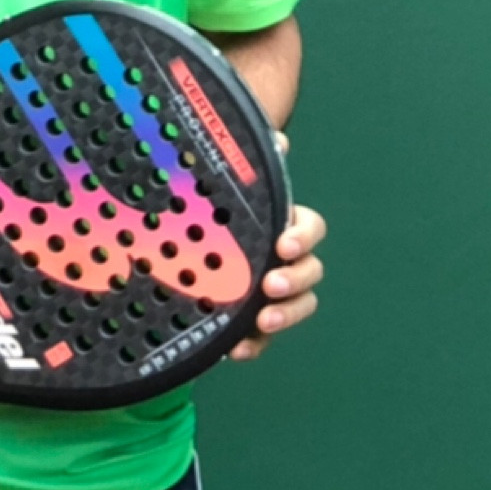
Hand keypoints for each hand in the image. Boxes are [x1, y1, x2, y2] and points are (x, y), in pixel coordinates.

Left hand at [229, 137, 325, 360]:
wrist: (179, 245)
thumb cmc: (211, 212)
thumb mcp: (223, 186)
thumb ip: (248, 164)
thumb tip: (277, 139)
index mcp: (282, 225)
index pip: (310, 227)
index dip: (303, 236)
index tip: (283, 243)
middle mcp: (283, 260)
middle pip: (310, 271)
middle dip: (295, 278)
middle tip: (270, 283)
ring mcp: (270, 293)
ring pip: (298, 306)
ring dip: (286, 314)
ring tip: (262, 320)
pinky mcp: (250, 323)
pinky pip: (262, 340)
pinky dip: (253, 346)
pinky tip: (235, 350)